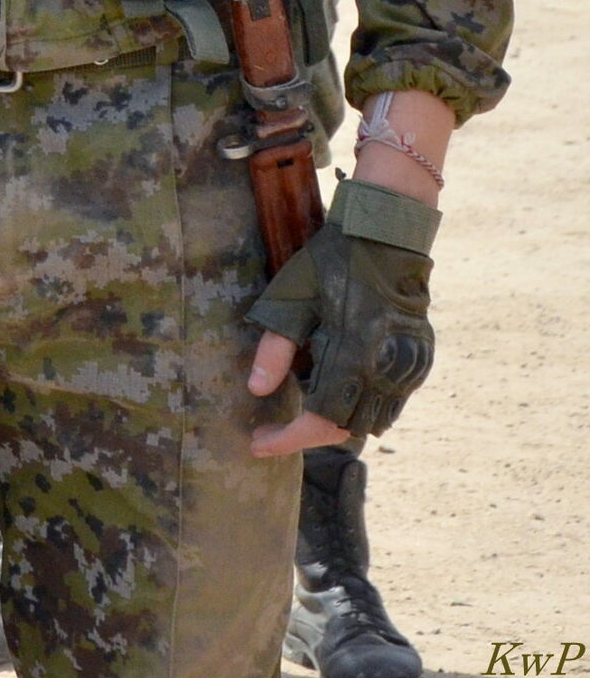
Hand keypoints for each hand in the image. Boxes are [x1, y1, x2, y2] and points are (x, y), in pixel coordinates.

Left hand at [245, 218, 433, 445]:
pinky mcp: (419, 359)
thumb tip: (257, 390)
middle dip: (308, 434)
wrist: (387, 234)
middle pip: (345, 429)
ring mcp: (406, 368)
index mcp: (351, 358)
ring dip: (338, 421)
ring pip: (372, 420)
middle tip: (275, 426)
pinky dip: (364, 403)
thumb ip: (276, 348)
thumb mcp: (293, 297)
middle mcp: (383, 372)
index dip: (286, 439)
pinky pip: (391, 400)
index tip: (258, 442)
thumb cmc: (333, 261)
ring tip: (304, 406)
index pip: (318, 423)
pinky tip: (340, 385)